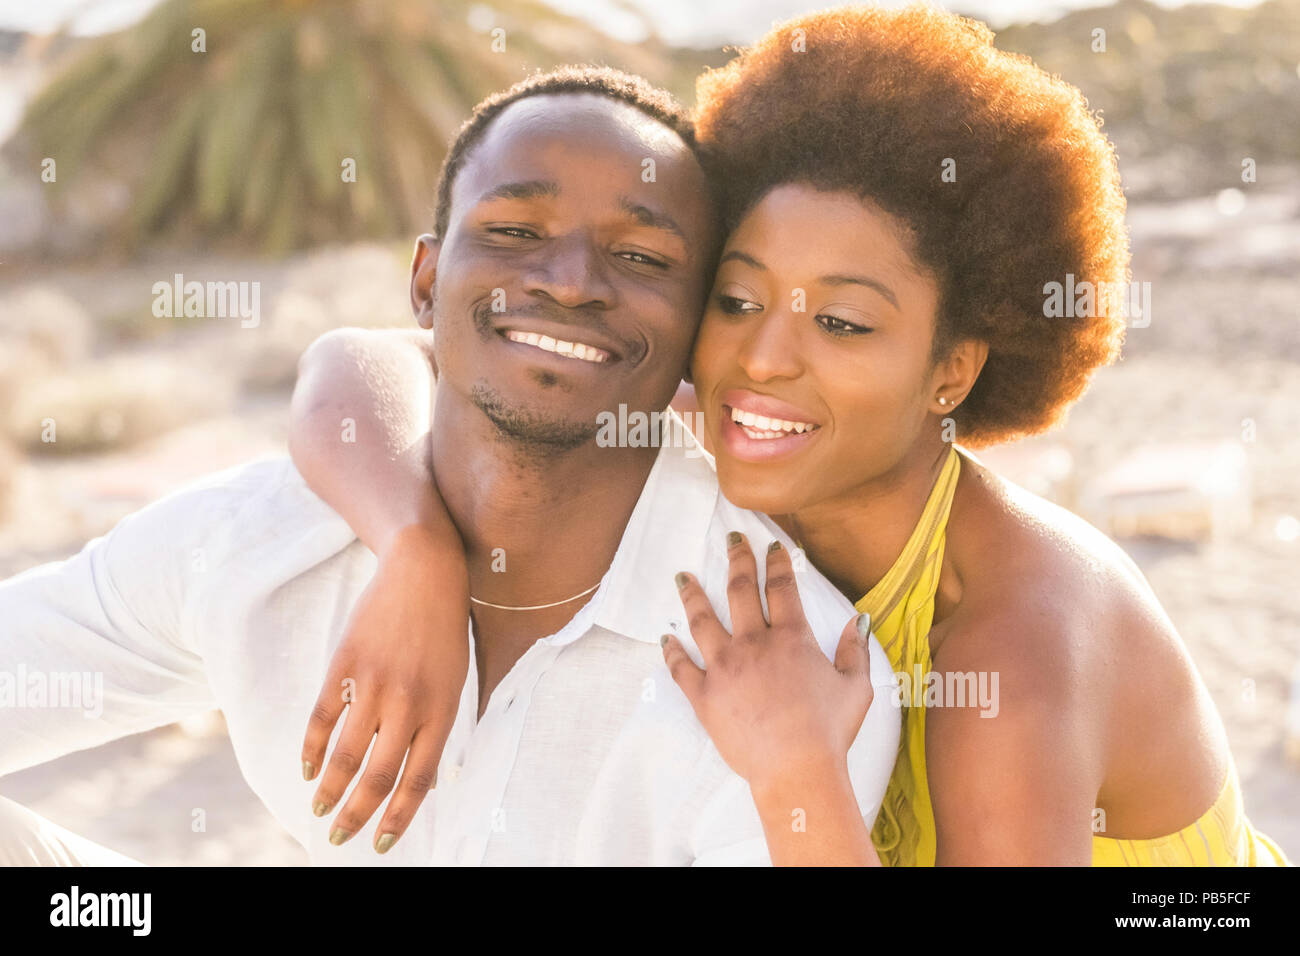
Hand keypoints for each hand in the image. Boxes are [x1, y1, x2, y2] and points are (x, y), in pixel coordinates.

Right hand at [301, 524, 468, 852]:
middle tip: (341, 836)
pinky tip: (308, 771)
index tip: (381, 843)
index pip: (417, 780)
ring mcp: (374, 685)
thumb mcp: (456, 678)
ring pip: (344, 756)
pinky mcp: (344, 667)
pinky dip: (312, 751)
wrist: (423, 571)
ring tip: (320, 811)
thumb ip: (439, 726)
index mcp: (442, 710)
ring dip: (330, 792)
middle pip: (377, 776)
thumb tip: (426, 781)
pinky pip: (322, 720)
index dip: (398, 818)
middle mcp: (409, 703)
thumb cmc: (444, 630)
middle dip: (357, 815)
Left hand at [661, 532, 873, 795]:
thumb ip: (855, 650)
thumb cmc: (829, 732)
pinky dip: (671, 650)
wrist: (796, 771)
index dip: (776, 561)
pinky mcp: (704, 695)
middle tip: (731, 540)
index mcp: (792, 638)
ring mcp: (725, 667)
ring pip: (702, 620)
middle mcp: (754, 644)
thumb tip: (858, 621)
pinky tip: (665, 637)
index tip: (771, 545)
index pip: (781, 587)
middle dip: (736, 559)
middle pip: (740, 590)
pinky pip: (681, 666)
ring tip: (682, 576)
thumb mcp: (856, 687)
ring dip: (692, 594)